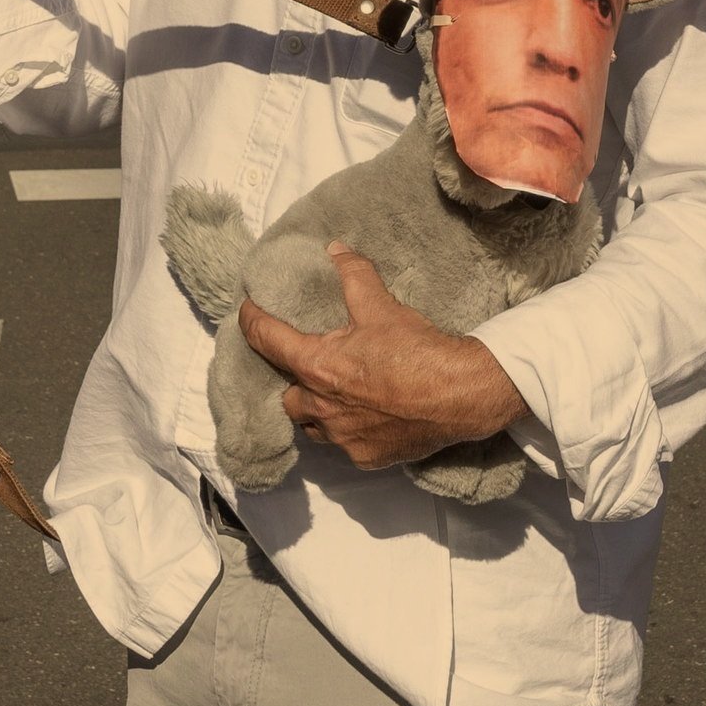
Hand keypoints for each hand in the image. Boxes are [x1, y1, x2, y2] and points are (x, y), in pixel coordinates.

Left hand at [238, 244, 528, 470]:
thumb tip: (335, 248)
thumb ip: (354, 274)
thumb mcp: (381, 305)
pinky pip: (344, 444)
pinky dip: (348, 430)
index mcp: (317, 367)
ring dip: (317, 410)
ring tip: (335, 394)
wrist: (460, 394)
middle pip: (288, 396)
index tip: (246, 313)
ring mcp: (343, 437)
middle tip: (312, 364)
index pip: (268, 341)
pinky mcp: (365, 457)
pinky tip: (366, 417)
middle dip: (294, 381)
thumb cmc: (415, 349)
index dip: (252, 323)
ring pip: (313, 426)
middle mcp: (321, 407)